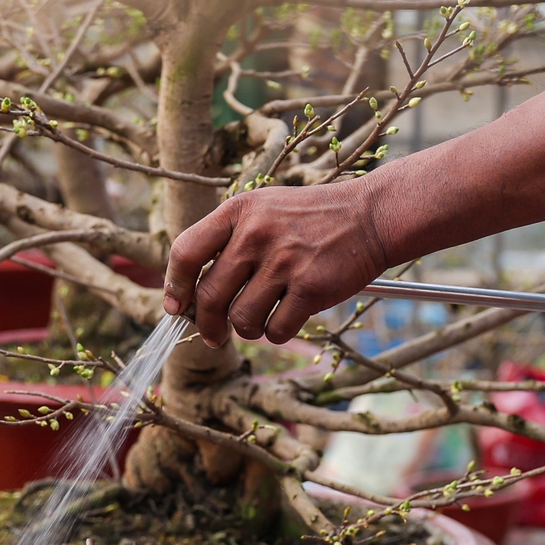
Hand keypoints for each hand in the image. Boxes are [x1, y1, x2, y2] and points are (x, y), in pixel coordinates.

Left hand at [164, 181, 389, 342]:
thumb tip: (190, 290)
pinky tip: (287, 319)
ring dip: (246, 330)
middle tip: (214, 335)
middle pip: (209, 296)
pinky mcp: (311, 287)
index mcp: (239, 212)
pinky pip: (276, 330)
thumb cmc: (310, 218)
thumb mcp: (264, 209)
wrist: (369, 216)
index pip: (186, 252)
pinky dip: (277, 333)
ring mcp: (284, 261)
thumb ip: (228, 239)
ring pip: (241, 319)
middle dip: (207, 325)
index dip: (175, 286)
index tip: (177, 306)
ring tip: (260, 320)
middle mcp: (256, 234)